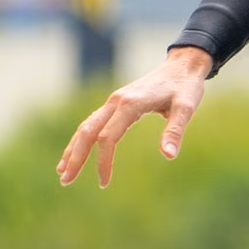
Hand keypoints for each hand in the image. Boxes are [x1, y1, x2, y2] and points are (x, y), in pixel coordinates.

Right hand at [57, 45, 211, 187]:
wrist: (183, 65)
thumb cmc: (186, 87)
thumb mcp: (186, 107)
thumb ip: (176, 130)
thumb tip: (169, 156)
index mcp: (131, 103)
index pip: (108, 137)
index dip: (103, 161)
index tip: (103, 183)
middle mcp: (117, 101)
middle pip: (88, 131)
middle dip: (75, 157)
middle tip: (65, 182)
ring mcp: (114, 101)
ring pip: (86, 126)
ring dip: (73, 149)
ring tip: (62, 172)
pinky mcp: (116, 103)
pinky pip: (93, 122)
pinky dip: (81, 139)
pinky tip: (76, 152)